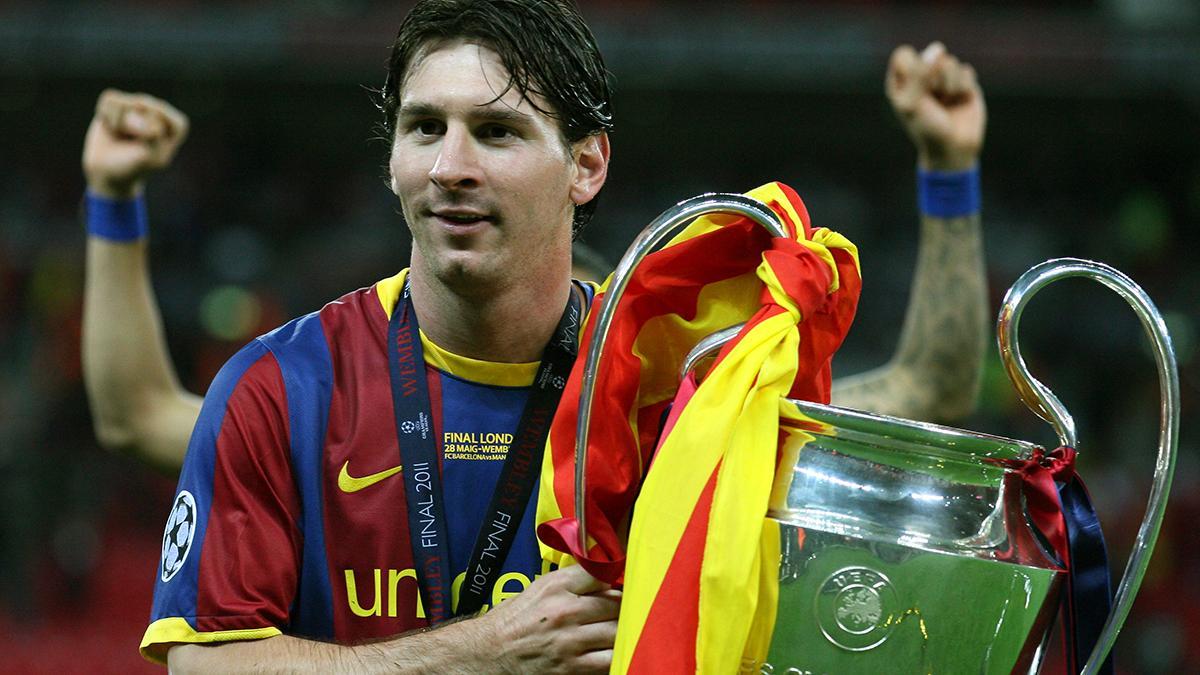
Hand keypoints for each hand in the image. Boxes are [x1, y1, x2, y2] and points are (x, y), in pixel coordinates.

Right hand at [82, 89, 188, 198]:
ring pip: (124, 104)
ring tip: (121, 136)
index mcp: (177, 125)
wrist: (107, 173)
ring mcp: (139, 104)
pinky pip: (109, 100)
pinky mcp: (119, 101)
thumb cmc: (132, 167)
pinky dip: (106, 116)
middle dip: (133, 128)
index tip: (149, 151)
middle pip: (144, 107)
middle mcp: (160, 111)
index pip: (163, 118)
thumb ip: (151, 132)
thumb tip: (139, 102)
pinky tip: (111, 128)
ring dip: (118, 124)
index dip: (151, 134)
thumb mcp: (148, 157)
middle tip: (132, 145)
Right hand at [477, 564, 619, 673]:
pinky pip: (610, 661)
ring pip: (619, 632)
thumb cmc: (514, 621)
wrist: (488, 654)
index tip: (622, 582)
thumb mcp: (540, 588)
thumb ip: (573, 579)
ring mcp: (570, 641)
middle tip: (624, 610)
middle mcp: (565, 611)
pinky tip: (612, 651)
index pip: (602, 572)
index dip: (617, 576)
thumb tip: (607, 576)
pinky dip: (616, 656)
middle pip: (617, 604)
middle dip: (624, 607)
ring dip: (624, 632)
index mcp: (556, 586)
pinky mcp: (572, 668)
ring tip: (619, 631)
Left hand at [886, 42, 985, 170]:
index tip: (917, 89)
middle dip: (934, 79)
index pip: (904, 55)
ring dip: (949, 84)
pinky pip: (965, 70)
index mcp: (900, 80)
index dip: (915, 68)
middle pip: (930, 55)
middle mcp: (919, 75)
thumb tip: (938, 48)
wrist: (953, 147)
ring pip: (949, 62)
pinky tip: (959, 100)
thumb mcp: (913, 103)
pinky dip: (963, 87)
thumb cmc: (926, 127)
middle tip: (932, 99)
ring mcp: (942, 77)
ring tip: (946, 101)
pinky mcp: (962, 81)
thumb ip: (919, 73)